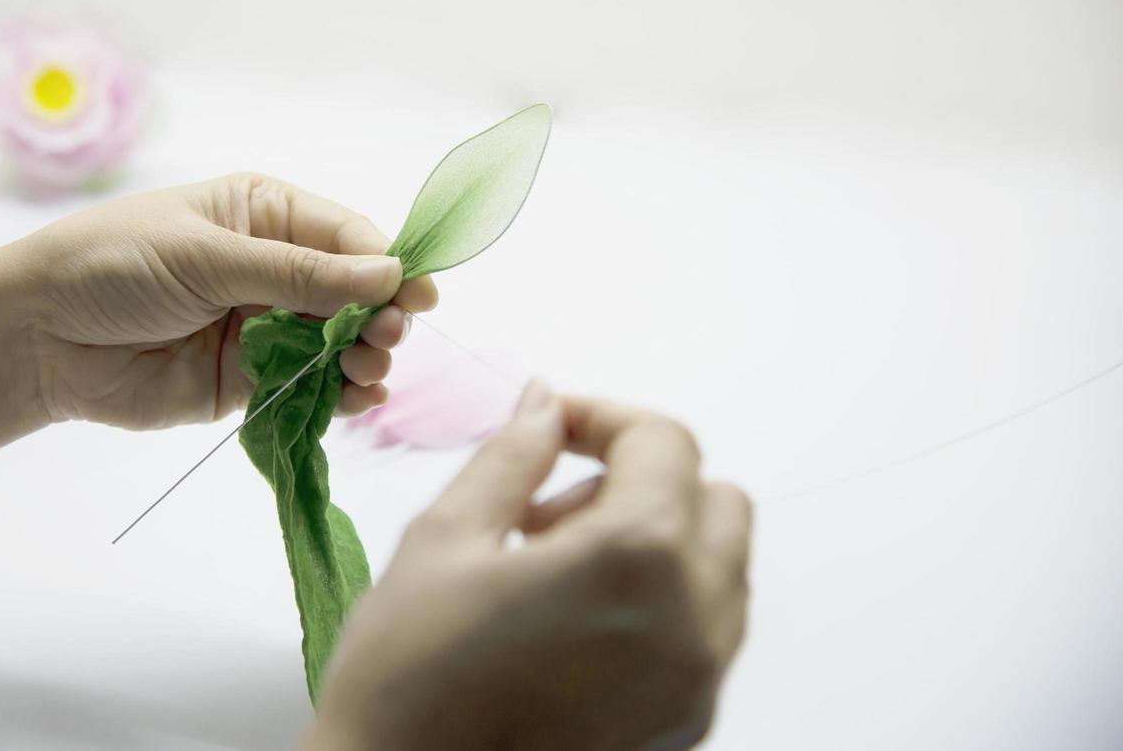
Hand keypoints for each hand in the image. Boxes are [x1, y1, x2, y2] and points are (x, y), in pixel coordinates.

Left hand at [11, 173, 437, 429]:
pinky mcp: (246, 381)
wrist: (36, 335)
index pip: (346, 236)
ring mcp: (262, 326)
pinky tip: (359, 399)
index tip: (416, 294)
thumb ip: (297, 274)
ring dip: (364, 357)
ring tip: (370, 370)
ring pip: (337, 343)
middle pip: (353, 293)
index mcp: (264, 214)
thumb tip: (387, 274)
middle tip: (387, 338)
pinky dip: (338, 395)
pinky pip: (306, 386)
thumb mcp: (208, 256)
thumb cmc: (112, 265)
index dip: (386, 264)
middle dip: (379, 314)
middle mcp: (272, 268)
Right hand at [307, 384, 750, 750]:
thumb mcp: (445, 539)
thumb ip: (513, 456)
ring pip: (717, 568)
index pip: (664, 442)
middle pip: (714, 500)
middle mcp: (690, 624)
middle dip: (640, 479)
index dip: (602, 416)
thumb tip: (544, 405)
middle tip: (549, 501)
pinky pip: (699, 634)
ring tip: (547, 566)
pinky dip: (655, 603)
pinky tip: (565, 620)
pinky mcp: (683, 730)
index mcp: (636, 560)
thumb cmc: (406, 684)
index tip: (552, 426)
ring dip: (651, 541)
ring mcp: (695, 685)